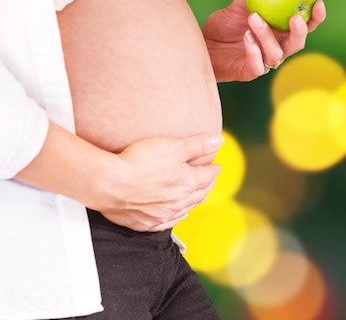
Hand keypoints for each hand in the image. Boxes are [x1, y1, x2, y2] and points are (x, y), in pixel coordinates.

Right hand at [94, 133, 223, 231]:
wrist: (108, 183)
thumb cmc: (139, 162)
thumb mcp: (173, 146)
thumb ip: (197, 144)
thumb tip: (218, 140)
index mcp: (188, 183)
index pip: (208, 175)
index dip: (212, 169)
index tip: (215, 166)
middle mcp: (179, 202)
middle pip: (199, 193)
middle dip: (206, 185)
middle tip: (210, 180)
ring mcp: (162, 214)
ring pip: (186, 208)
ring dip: (194, 201)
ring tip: (199, 196)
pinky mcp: (145, 223)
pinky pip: (167, 222)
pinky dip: (176, 217)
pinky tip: (177, 214)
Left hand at [202, 0, 325, 81]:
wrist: (203, 47)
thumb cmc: (223, 29)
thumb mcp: (236, 7)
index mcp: (280, 33)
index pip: (304, 27)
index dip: (315, 18)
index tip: (318, 2)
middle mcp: (276, 48)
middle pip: (297, 44)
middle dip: (300, 32)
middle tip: (294, 17)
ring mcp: (264, 63)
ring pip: (275, 53)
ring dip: (266, 35)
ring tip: (253, 17)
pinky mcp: (250, 73)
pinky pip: (257, 65)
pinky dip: (253, 51)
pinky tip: (246, 37)